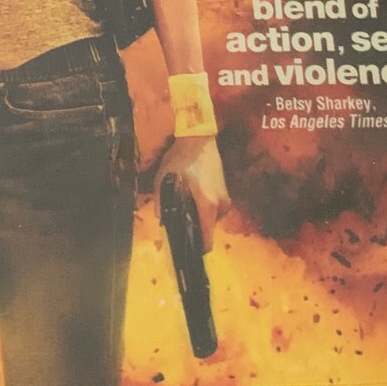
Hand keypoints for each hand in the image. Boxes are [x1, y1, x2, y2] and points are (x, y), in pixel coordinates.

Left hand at [155, 135, 230, 249]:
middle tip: (178, 219)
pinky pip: (213, 209)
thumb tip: (161, 219)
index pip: (207, 240)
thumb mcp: (164, 179)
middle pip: (207, 230)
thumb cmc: (181, 158)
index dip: (196, 248)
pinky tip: (192, 195)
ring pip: (211, 219)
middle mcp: (221, 205)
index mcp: (208, 205)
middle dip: (194, 229)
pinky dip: (203, 207)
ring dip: (198, 216)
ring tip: (184, 202)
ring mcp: (225, 198)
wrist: (199, 137)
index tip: (184, 248)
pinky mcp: (225, 191)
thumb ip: (161, 203)